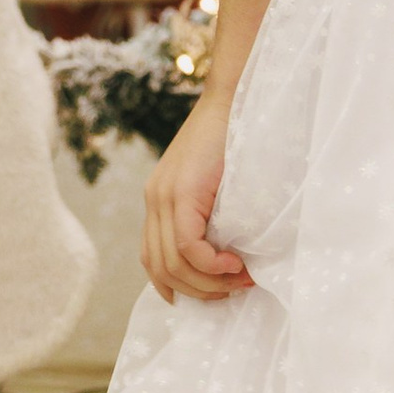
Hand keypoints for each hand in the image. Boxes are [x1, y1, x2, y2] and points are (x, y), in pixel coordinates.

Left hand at [141, 90, 252, 306]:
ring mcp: (163, 196)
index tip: (212, 293)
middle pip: (162, 269)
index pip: (153, 261)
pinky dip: (211, 264)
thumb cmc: (234, 139)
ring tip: (241, 278)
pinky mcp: (180, 192)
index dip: (177, 288)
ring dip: (209, 282)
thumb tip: (227, 256)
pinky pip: (188, 245)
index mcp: (159, 201)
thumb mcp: (215, 186)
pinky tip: (234, 264)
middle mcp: (154, 201)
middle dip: (200, 291)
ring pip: (173, 264)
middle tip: (235, 288)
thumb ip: (209, 214)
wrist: (232, 98)